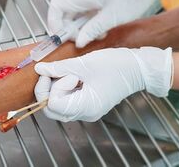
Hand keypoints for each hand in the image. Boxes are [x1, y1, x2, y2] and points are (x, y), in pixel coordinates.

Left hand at [34, 47, 172, 121]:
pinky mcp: (89, 104)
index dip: (49, 87)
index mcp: (86, 107)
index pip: (53, 104)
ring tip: (68, 73)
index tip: (55, 72)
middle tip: (56, 72)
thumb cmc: (117, 66)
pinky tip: (73, 76)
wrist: (139, 68)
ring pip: (59, 106)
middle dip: (48, 89)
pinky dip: (64, 89)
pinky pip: (68, 101)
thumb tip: (39, 68)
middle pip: (52, 109)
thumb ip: (59, 68)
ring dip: (56, 88)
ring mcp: (87, 111)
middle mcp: (85, 114)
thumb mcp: (84, 64)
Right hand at [48, 0, 178, 47]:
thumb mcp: (113, 18)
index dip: (54, 23)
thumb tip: (79, 42)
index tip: (61, 37)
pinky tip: (102, 27)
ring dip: (82, 26)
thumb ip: (92, 30)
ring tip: (98, 34)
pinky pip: (85, 8)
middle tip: (83, 40)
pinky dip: (89, 20)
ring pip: (75, 11)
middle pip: (64, 11)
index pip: (56, 6)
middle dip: (71, 29)